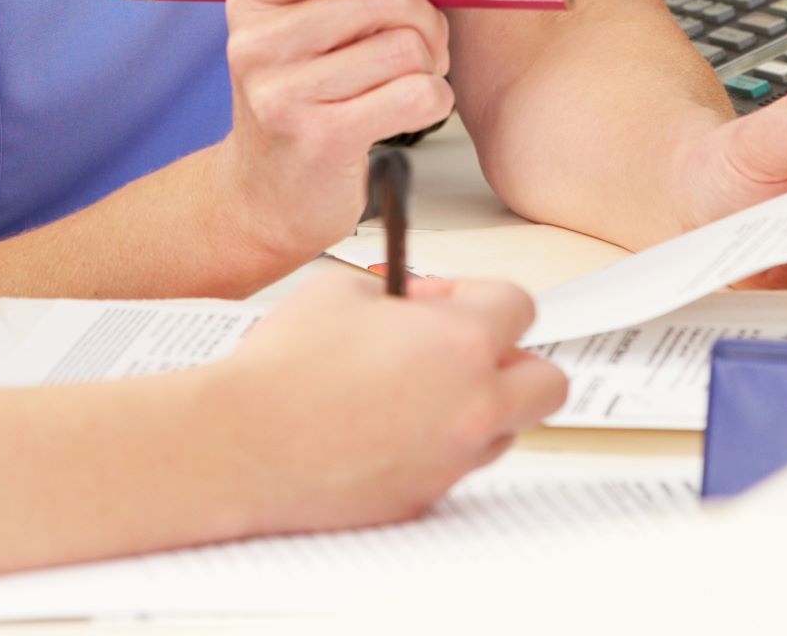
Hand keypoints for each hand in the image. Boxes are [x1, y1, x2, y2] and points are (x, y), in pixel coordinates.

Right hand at [207, 0, 461, 265]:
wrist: (262, 198)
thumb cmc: (302, 99)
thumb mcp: (304, 31)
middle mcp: (257, 42)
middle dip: (429, 16)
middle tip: (426, 45)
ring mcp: (283, 94)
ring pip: (407, 46)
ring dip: (432, 63)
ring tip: (411, 81)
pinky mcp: (320, 140)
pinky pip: (417, 94)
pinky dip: (435, 98)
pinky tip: (412, 110)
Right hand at [207, 273, 566, 536]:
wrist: (240, 444)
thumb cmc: (282, 368)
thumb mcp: (340, 288)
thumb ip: (396, 291)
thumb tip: (410, 306)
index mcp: (461, 343)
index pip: (519, 307)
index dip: (476, 295)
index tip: (436, 300)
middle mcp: (473, 406)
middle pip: (546, 381)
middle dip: (510, 358)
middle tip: (460, 349)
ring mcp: (453, 460)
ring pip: (505, 429)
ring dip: (478, 405)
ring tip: (415, 390)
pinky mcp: (425, 499)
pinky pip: (457, 466)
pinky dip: (439, 446)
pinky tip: (386, 430)